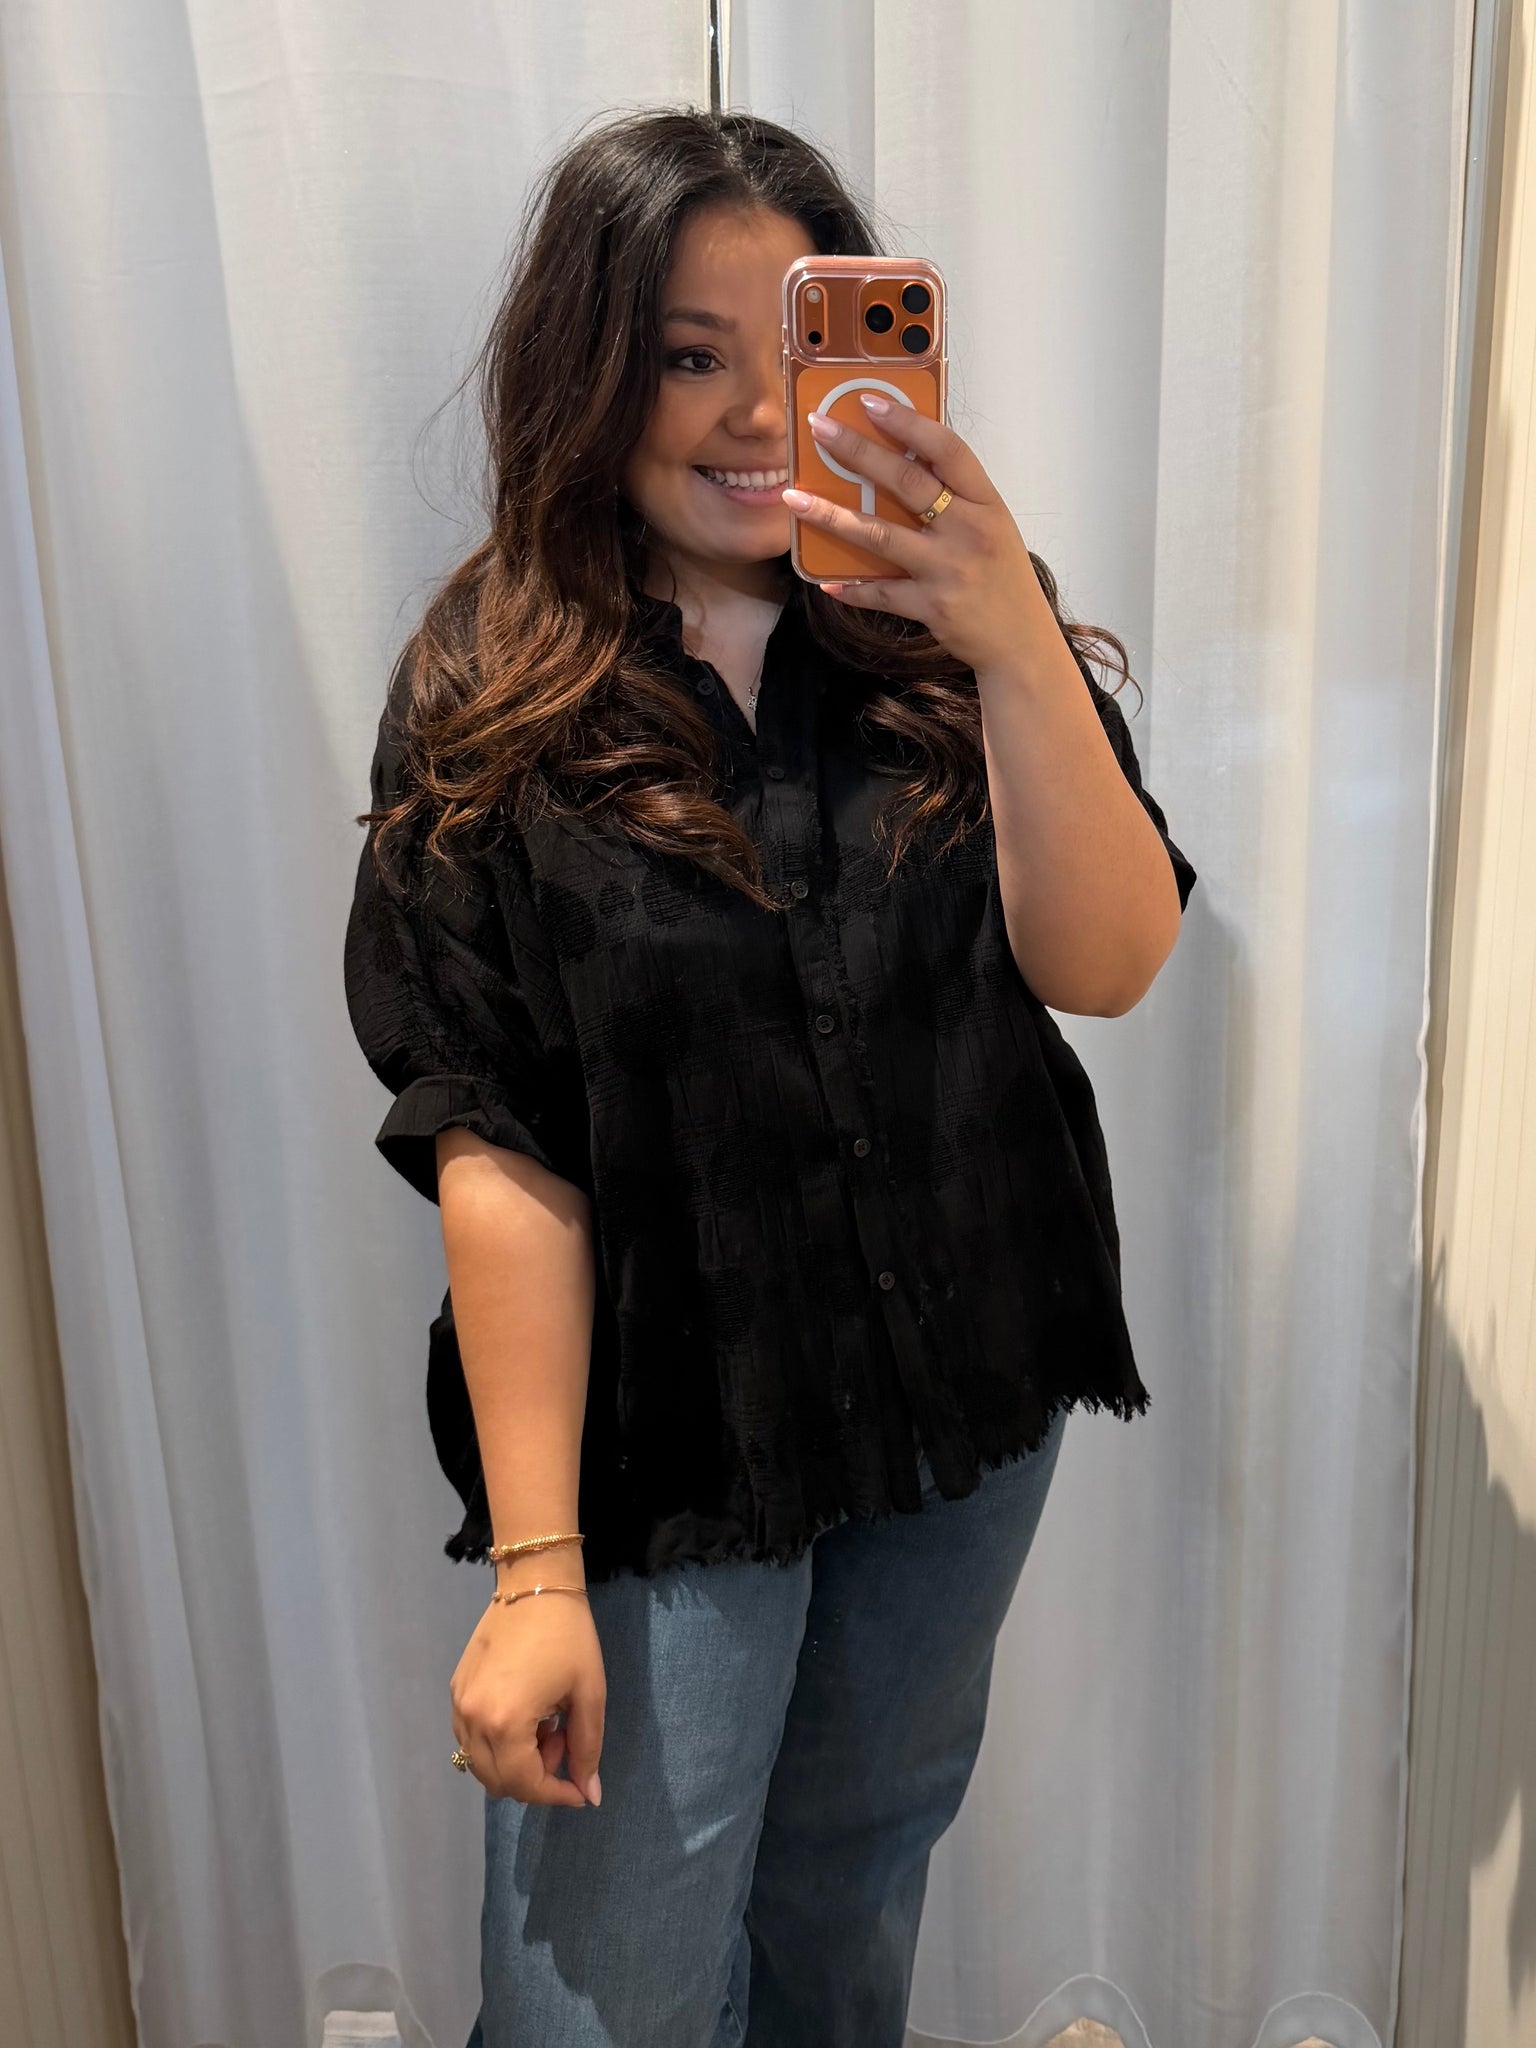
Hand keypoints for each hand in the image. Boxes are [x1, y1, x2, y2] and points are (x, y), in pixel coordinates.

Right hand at [449, 1590, 605, 1806]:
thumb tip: (590, 1796)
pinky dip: (497, 1744)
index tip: (580, 1789)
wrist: (535, 1585)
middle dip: (537, 1777)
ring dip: (515, 1762)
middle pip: (498, 1782)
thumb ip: (587, 1750)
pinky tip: (524, 1714)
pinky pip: (470, 1739)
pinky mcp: (455, 1690)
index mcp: (505, 1722)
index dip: (556, 1794)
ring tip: (545, 1724)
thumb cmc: (569, 1636)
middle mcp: (472, 1719)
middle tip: (563, 1738)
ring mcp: (459, 1705)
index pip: (525, 1784)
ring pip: (481, 1765)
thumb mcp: (589, 1694)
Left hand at [781, 395, 1056, 676]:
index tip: (870, 402)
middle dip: (858, 451)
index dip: (908, 423)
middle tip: (819, 429)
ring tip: (795, 498)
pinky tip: (825, 580)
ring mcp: (948, 570)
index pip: (947, 450)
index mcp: (985, 504)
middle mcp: (968, 531)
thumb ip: (956, 497)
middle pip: (906, 482)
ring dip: (832, 515)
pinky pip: (880, 592)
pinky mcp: (932, 606)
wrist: (1021, 641)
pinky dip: (852, 587)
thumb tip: (902, 460)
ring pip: (880, 535)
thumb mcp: (992, 526)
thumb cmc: (1002, 578)